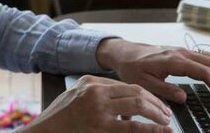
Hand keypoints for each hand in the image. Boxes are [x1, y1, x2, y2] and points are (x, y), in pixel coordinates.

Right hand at [24, 75, 172, 132]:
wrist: (44, 132)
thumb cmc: (59, 118)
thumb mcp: (75, 97)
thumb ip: (98, 95)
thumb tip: (123, 104)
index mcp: (90, 82)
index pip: (126, 85)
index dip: (145, 94)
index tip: (155, 103)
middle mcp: (96, 92)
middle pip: (135, 91)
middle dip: (155, 102)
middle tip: (166, 112)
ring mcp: (98, 109)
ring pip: (137, 105)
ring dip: (156, 112)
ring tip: (166, 120)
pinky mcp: (100, 127)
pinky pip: (131, 127)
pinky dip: (150, 129)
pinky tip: (161, 131)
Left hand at [96, 39, 209, 103]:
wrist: (125, 53)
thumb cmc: (132, 68)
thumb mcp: (143, 84)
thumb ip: (164, 90)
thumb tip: (183, 97)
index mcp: (173, 61)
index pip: (204, 72)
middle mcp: (182, 53)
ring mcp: (184, 51)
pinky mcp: (184, 52)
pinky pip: (207, 56)